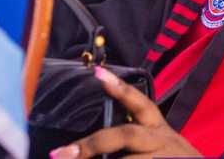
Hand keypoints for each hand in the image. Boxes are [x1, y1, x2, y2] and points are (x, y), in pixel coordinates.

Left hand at [49, 66, 200, 158]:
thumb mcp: (159, 145)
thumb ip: (133, 139)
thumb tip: (89, 149)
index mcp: (157, 129)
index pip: (141, 104)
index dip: (120, 89)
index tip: (98, 73)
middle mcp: (161, 140)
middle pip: (126, 134)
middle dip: (93, 144)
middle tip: (61, 154)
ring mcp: (162, 158)